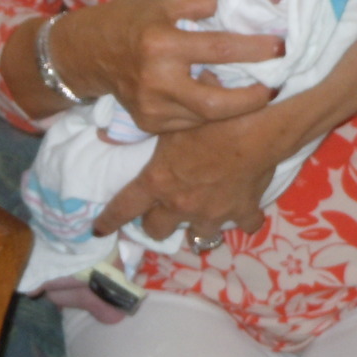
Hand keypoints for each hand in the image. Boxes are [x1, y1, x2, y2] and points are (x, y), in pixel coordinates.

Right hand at [54, 0, 283, 132]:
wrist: (86, 53)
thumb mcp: (166, 0)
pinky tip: (219, 100)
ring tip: (253, 91)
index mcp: (161, 43)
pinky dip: (209, 113)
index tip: (281, 46)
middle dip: (253, 98)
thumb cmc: (130, 19)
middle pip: (217, 104)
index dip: (255, 49)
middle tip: (276, 85)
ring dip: (234, 106)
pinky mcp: (148, 123)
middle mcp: (155, 81)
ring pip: (207, 118)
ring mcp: (150, 107)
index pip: (220, 49)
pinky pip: (190, 123)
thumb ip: (208, 0)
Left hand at [91, 39, 356, 237]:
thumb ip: (149, 131)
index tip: (99, 229)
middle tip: (159, 215)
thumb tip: (114, 128)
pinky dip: (243, 219)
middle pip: (158, 229)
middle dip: (156, 224)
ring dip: (198, 229)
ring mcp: (212, 213)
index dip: (109, 220)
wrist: (256, 126)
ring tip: (201, 218)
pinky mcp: (241, 211)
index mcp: (159, 182)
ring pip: (199, 237)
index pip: (124, 207)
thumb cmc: (210, 119)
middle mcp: (180, 204)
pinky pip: (245, 224)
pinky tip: (243, 212)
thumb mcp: (170, 124)